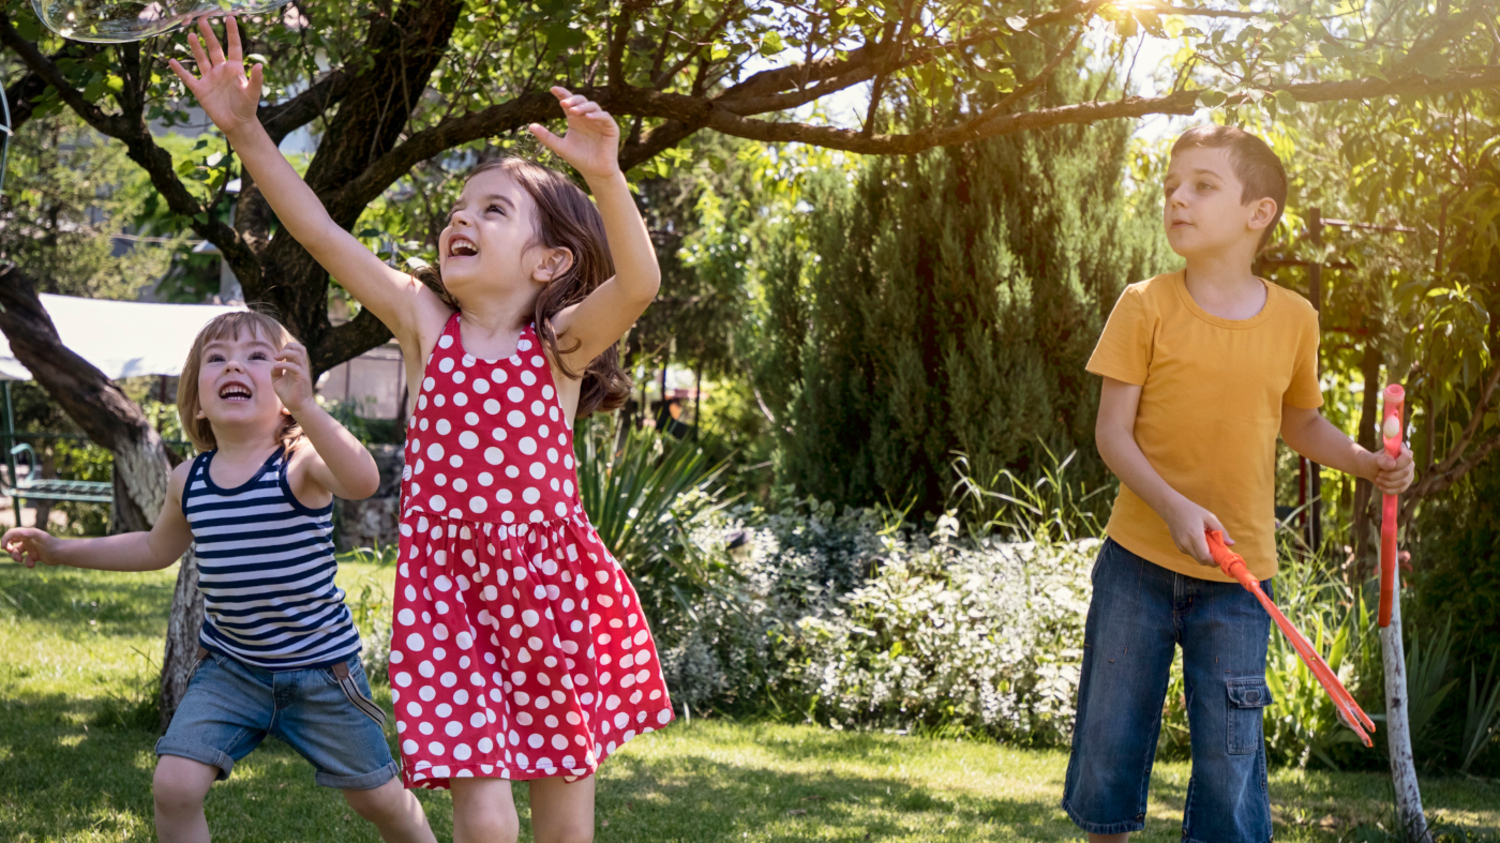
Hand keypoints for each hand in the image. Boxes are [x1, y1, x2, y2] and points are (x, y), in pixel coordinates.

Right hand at [3, 528, 58, 568]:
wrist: (63, 553)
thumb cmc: (52, 544)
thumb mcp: (41, 537)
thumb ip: (31, 533)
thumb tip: (21, 533)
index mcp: (28, 534)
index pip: (12, 533)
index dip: (5, 539)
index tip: (4, 547)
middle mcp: (29, 540)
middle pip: (12, 543)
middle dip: (9, 549)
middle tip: (10, 552)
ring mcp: (32, 548)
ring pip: (18, 553)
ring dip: (17, 557)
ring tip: (22, 560)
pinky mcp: (36, 556)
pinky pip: (26, 560)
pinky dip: (27, 563)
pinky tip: (33, 564)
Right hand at [167, 16, 263, 138]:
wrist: (237, 124)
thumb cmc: (247, 108)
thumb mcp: (253, 93)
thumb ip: (256, 80)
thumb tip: (259, 65)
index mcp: (234, 69)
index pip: (233, 47)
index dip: (232, 33)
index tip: (230, 18)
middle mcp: (220, 71)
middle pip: (213, 49)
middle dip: (208, 35)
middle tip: (202, 19)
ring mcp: (209, 79)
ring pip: (201, 59)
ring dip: (195, 48)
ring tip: (190, 34)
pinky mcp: (200, 89)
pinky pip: (187, 78)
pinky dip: (179, 70)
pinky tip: (171, 61)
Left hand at [272, 342, 315, 415]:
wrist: (298, 406)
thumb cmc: (288, 395)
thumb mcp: (277, 381)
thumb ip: (275, 372)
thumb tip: (274, 365)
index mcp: (296, 366)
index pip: (296, 350)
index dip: (286, 348)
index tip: (277, 357)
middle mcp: (301, 367)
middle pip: (300, 348)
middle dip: (288, 347)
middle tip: (278, 355)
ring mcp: (302, 371)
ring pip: (298, 354)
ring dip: (286, 353)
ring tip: (277, 358)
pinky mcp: (302, 378)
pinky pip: (294, 366)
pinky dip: (284, 365)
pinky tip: (276, 368)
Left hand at [528, 87, 620, 179]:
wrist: (595, 172)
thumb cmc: (579, 159)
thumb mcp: (560, 147)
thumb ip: (546, 137)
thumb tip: (530, 126)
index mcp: (575, 119)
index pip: (569, 102)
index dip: (562, 93)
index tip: (552, 89)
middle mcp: (587, 117)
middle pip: (581, 100)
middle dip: (572, 99)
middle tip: (563, 103)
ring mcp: (600, 121)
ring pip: (593, 106)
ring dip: (583, 107)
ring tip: (573, 111)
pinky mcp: (611, 128)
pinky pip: (605, 117)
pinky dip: (597, 115)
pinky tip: (588, 117)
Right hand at [1165, 497, 1231, 566]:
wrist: (1171, 508)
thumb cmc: (1191, 510)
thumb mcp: (1209, 517)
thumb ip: (1221, 531)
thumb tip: (1231, 543)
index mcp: (1195, 535)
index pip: (1205, 557)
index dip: (1215, 560)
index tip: (1222, 555)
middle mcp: (1186, 544)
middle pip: (1202, 561)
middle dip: (1212, 558)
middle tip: (1217, 547)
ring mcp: (1181, 546)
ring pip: (1197, 558)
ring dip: (1205, 553)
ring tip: (1206, 539)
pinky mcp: (1179, 547)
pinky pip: (1192, 554)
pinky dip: (1198, 550)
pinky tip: (1197, 538)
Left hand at [1367, 443, 1414, 495]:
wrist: (1370, 470)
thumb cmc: (1372, 462)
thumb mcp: (1372, 460)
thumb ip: (1381, 460)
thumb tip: (1393, 464)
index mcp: (1402, 450)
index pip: (1407, 457)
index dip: (1397, 464)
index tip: (1384, 467)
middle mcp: (1409, 461)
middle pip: (1406, 471)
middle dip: (1389, 475)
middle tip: (1379, 474)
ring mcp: (1409, 472)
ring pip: (1403, 481)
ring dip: (1388, 483)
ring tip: (1378, 479)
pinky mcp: (1406, 482)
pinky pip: (1401, 489)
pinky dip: (1389, 489)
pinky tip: (1381, 486)